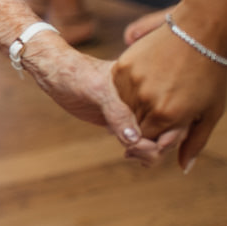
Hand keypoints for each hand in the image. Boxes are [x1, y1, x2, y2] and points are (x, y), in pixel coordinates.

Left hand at [19, 37, 162, 164]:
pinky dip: (139, 149)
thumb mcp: (96, 89)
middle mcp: (147, 97)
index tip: (141, 145)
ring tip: (128, 153)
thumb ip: (116, 112)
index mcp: (148, 83)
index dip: (164, 135)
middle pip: (167, 129)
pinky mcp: (124, 119)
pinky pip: (140, 138)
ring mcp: (136, 109)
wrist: (56, 71)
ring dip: (148, 151)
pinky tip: (128, 152)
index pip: (170, 114)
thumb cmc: (76, 72)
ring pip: (154, 136)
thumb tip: (135, 139)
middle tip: (131, 152)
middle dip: (156, 147)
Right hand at [112, 9, 226, 172]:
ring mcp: (133, 83)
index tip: (166, 127)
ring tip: (155, 92)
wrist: (197, 31)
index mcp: (169, 115)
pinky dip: (127, 90)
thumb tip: (183, 169)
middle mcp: (147, 101)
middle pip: (136, 126)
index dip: (156, 137)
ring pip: (125, 109)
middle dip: (146, 123)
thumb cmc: (210, 74)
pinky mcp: (123, 67)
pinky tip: (145, 81)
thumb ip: (195, 143)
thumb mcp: (210, 112)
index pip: (149, 141)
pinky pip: (119, 89)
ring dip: (134, 108)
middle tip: (161, 107)